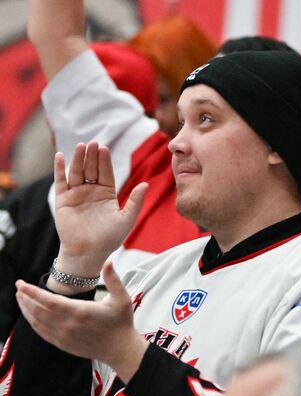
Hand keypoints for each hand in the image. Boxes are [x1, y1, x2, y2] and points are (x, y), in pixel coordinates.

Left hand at [17, 261, 147, 381]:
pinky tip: (30, 315)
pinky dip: (32, 322)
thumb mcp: (122, 298)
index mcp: (80, 312)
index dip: (33, 292)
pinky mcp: (62, 343)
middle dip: (25, 298)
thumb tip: (108, 261)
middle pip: (38, 311)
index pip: (49, 301)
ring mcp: (63, 336)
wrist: (119, 349)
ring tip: (20, 298)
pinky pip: (41, 332)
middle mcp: (68, 325)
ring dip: (26, 309)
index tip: (22, 284)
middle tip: (19, 287)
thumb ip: (113, 279)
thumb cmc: (121, 323)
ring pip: (37, 322)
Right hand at [51, 143, 145, 280]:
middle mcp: (91, 192)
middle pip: (91, 169)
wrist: (88, 253)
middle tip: (93, 143)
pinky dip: (60, 169)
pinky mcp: (63, 201)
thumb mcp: (126, 218)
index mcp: (106, 193)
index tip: (104, 148)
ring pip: (77, 173)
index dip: (104, 160)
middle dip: (92, 156)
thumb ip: (135, 200)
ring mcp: (76, 195)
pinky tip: (61, 156)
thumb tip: (146, 184)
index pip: (106, 172)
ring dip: (78, 159)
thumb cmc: (109, 238)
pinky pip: (61, 182)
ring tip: (80, 146)